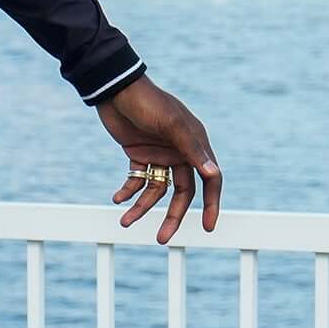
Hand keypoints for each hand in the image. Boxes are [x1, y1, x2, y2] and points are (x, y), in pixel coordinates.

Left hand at [95, 76, 220, 242]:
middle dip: (171, 215)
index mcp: (195, 145)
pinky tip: (117, 199)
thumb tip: (213, 174)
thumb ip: (192, 150)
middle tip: (161, 238)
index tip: (206, 228)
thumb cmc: (148, 103)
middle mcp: (180, 152)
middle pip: (181, 193)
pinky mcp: (138, 154)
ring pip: (155, 190)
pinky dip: (127, 191)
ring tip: (125, 221)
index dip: (210, 205)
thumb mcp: (171, 125)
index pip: (210, 180)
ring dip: (141, 206)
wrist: (115, 89)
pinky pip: (136, 179)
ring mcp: (159, 154)